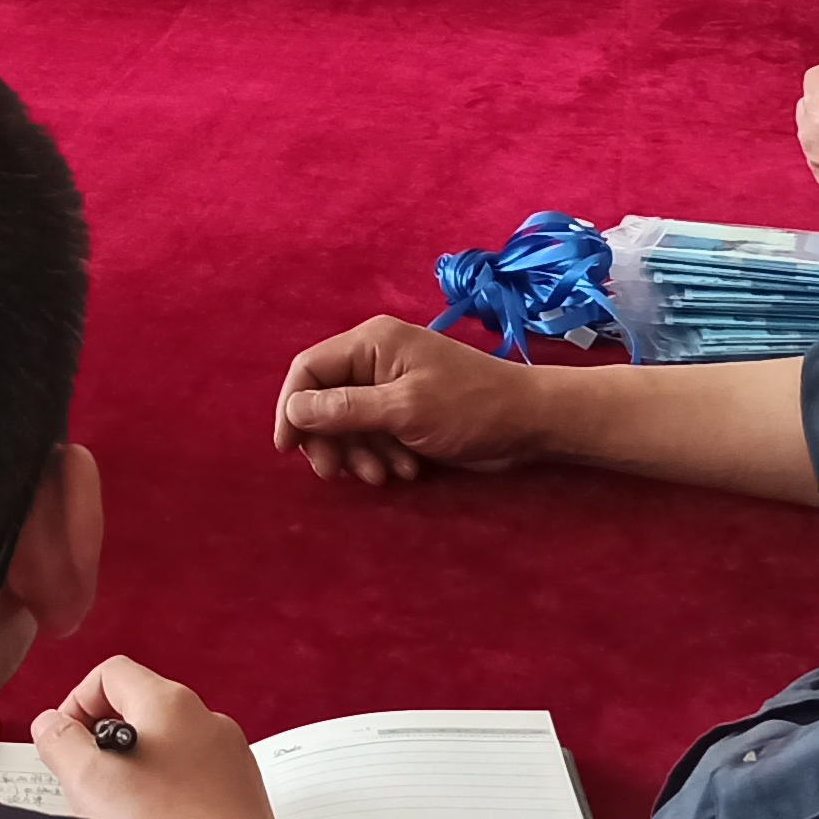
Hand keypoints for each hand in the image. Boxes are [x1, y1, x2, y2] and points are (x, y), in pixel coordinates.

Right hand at [28, 658, 289, 818]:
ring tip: (124, 811)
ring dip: (138, 767)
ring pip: (168, 744)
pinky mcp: (241, 790)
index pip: (111, 674)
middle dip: (106, 738)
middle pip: (140, 707)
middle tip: (88, 780)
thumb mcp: (88, 781)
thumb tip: (52, 724)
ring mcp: (229, 754)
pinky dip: (170, 790)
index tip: (66, 739)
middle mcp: (206, 718)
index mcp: (169, 703)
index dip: (78, 701)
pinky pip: (195, 775)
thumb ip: (60, 741)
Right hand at [273, 315, 549, 487]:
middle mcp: (376, 359)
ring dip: (359, 454)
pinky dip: (381, 455)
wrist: (529, 422)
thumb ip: (345, 409)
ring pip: (348, 424)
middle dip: (330, 439)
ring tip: (385, 475)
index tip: (288, 448)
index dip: (291, 407)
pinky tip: (407, 470)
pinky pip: (374, 435)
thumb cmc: (470, 407)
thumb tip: (293, 410)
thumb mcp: (403, 409)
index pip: (309, 369)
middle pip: (324, 400)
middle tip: (337, 473)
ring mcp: (391, 386)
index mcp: (372, 343)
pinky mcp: (406, 411)